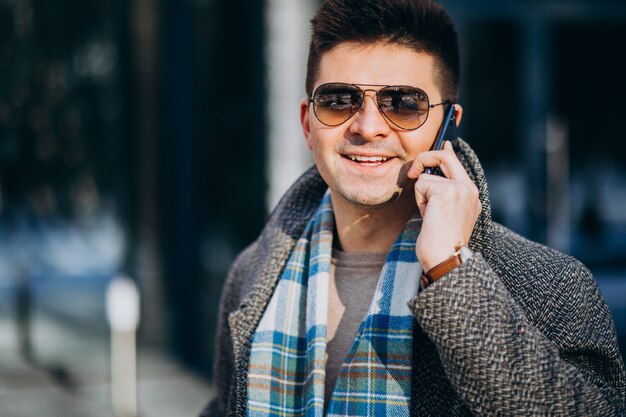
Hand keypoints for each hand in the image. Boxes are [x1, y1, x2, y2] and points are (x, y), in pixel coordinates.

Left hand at [407, 141, 481, 271]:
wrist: (446, 257)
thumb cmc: (441, 242)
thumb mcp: (445, 213)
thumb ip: (443, 191)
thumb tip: (431, 174)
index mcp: (472, 195)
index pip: (458, 164)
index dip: (446, 152)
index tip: (444, 142)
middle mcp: (469, 188)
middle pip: (445, 157)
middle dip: (425, 159)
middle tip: (413, 172)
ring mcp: (460, 188)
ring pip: (427, 177)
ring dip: (422, 196)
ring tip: (431, 216)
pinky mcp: (446, 190)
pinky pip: (421, 184)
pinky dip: (420, 200)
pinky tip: (428, 216)